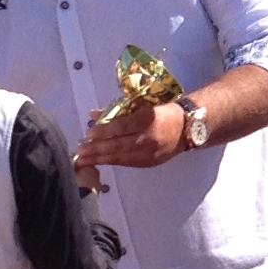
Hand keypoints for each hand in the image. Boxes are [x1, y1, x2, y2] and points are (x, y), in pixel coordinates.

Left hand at [74, 100, 188, 175]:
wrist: (187, 128)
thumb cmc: (163, 112)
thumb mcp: (142, 106)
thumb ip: (118, 111)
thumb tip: (93, 115)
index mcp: (148, 119)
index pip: (121, 127)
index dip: (103, 131)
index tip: (88, 133)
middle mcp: (148, 137)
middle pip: (118, 145)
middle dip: (97, 149)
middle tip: (80, 151)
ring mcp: (150, 152)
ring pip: (121, 157)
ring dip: (100, 158)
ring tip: (84, 160)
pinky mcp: (150, 162)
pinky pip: (128, 163)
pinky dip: (112, 161)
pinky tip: (100, 161)